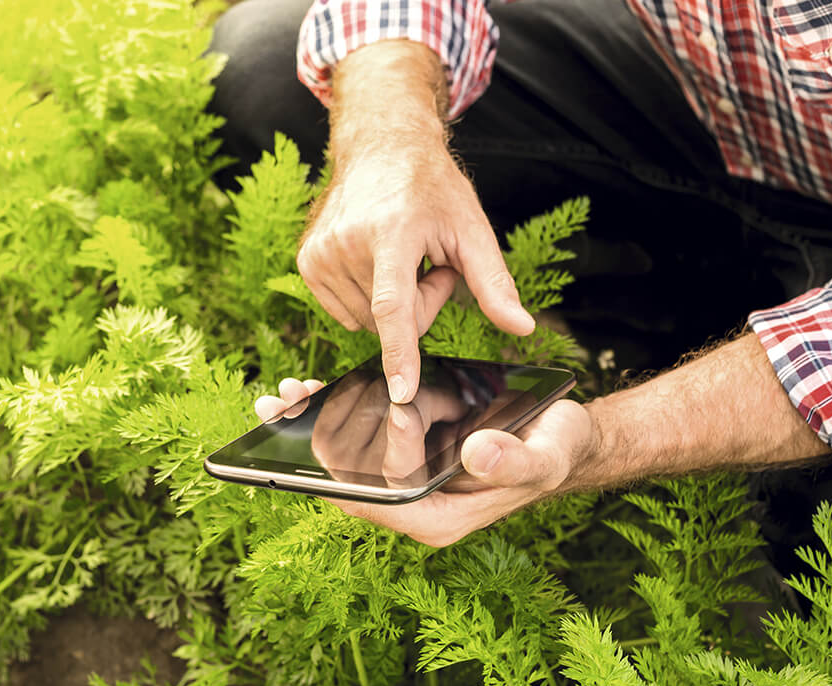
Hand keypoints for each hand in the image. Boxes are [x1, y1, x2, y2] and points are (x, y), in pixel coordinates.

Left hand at [256, 378, 595, 546]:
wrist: (556, 440)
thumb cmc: (555, 450)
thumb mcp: (545, 454)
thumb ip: (514, 461)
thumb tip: (477, 453)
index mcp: (439, 518)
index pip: (380, 500)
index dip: (350, 470)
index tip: (341, 430)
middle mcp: (413, 505)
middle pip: (347, 483)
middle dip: (309, 445)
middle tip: (277, 406)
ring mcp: (404, 482)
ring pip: (343, 461)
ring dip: (311, 427)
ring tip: (282, 394)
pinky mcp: (402, 456)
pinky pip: (357, 441)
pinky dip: (334, 414)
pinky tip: (312, 389)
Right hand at [297, 41, 535, 404]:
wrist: (381, 148)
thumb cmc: (432, 188)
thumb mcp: (472, 228)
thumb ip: (495, 284)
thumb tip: (525, 329)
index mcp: (392, 230)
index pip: (394, 305)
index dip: (400, 352)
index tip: (400, 391)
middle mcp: (348, 241)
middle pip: (391, 320)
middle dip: (419, 304)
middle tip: (429, 262)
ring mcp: (321, 252)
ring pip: (367, 322)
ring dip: (393, 303)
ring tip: (402, 257)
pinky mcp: (306, 261)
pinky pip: (346, 314)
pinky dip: (367, 299)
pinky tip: (376, 262)